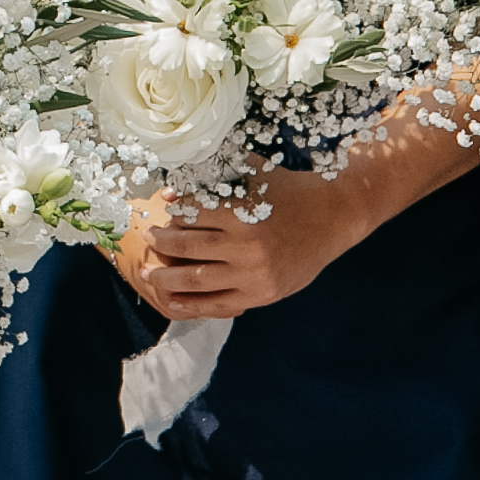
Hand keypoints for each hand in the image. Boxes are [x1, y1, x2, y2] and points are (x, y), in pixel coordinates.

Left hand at [110, 176, 373, 321]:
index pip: (192, 215)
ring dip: (168, 277)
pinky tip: (173, 302)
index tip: (161, 211)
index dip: (173, 213)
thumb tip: (171, 188)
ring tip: (149, 273)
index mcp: (242, 213)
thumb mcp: (253, 173)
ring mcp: (253, 275)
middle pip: (189, 247)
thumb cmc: (288, 190)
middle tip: (147, 239)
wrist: (333, 217)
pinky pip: (219, 305)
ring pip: (198, 279)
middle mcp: (246, 247)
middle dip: (163, 243)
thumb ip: (215, 174)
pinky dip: (193, 305)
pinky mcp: (261, 294)